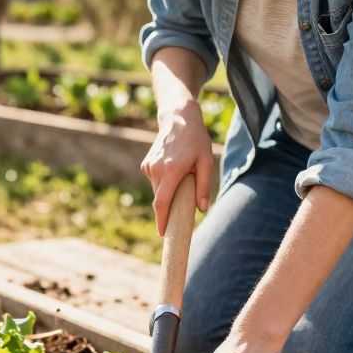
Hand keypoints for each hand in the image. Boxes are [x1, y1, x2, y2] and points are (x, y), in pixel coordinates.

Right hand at [140, 102, 213, 235]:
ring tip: (182, 179)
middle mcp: (156, 169)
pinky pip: (155, 181)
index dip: (161, 220)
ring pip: (158, 190)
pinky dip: (164, 183)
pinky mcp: (146, 164)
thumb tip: (201, 209)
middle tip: (181, 211)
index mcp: (172, 170)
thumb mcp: (206, 162)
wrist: (178, 118)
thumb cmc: (196, 140)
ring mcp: (149, 167)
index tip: (162, 234)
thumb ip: (203, 186)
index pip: (162, 202)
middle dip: (169, 209)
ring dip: (168, 192)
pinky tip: (174, 170)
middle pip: (160, 199)